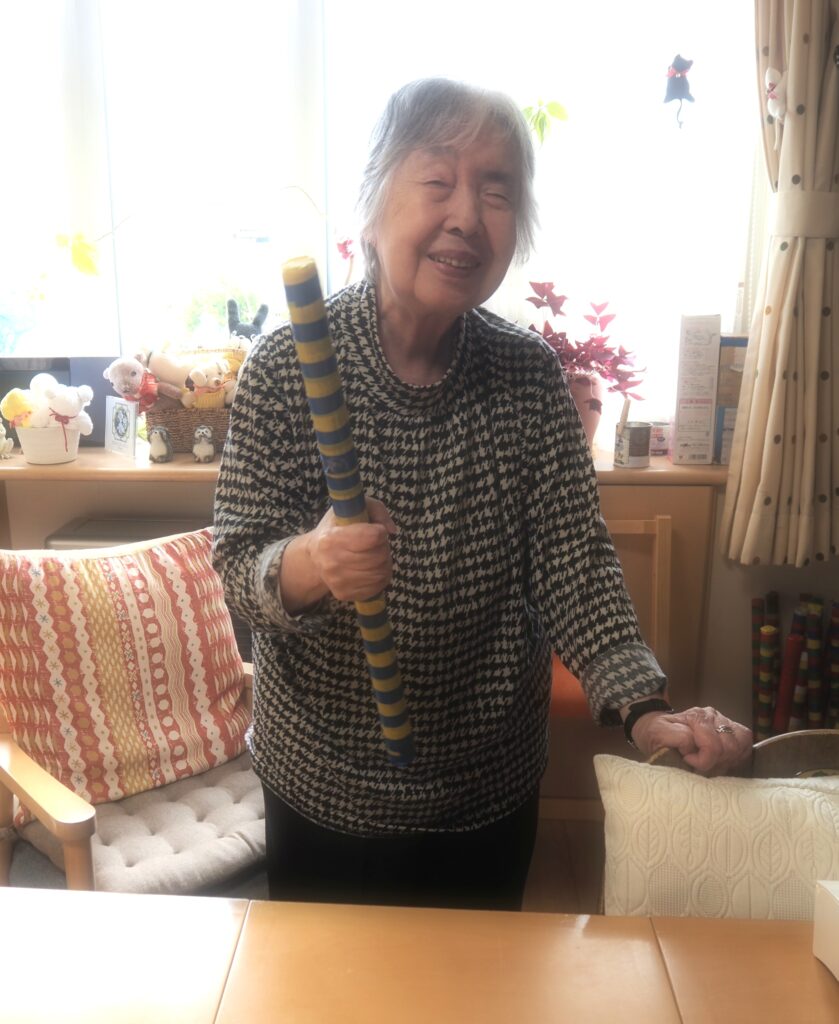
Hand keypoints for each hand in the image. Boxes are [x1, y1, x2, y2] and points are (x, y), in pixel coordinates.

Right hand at [307, 497, 396, 601]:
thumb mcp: (353, 507)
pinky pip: (378, 586)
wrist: (316, 556)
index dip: (380, 531)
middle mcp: (331, 563)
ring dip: (384, 562)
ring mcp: (337, 582)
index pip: (372, 538)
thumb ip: (376, 509)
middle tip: (375, 544)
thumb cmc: (338, 528)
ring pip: (381, 572)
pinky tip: (371, 568)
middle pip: (379, 556)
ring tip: (373, 555)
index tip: (375, 530)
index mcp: (331, 539)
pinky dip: (381, 576)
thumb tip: (390, 530)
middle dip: (383, 547)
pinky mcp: (345, 594)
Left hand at [629, 705, 752, 775]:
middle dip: (715, 762)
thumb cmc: (657, 732)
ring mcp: (725, 721)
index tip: (687, 760)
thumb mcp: (657, 733)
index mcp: (697, 716)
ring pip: (738, 747)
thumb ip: (676, 736)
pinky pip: (746, 745)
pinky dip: (737, 756)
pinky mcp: (733, 729)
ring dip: (725, 760)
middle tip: (699, 765)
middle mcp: (713, 716)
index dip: (701, 761)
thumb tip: (693, 744)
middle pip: (728, 748)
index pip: (713, 746)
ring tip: (709, 762)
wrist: (657, 727)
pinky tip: (722, 759)